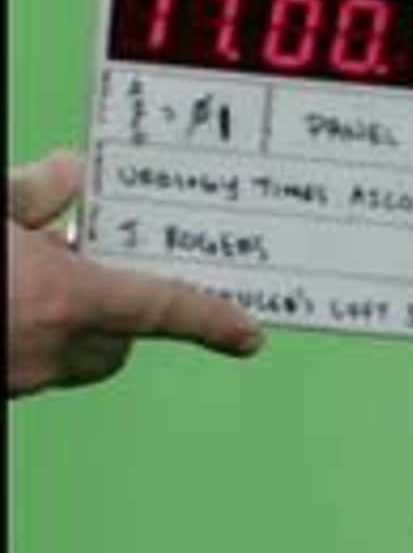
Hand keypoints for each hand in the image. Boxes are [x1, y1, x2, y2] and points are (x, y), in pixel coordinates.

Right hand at [7, 150, 262, 396]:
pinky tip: (8, 298)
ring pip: (73, 353)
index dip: (210, 318)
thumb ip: (38, 190)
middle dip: (119, 304)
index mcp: (60, 299)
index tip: (248, 333)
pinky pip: (33, 358)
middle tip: (88, 261)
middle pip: (119, 338)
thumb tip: (73, 176)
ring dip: (72, 320)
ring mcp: (17, 377)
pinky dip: (32, 330)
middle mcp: (44, 350)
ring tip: (31, 273)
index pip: (162, 306)